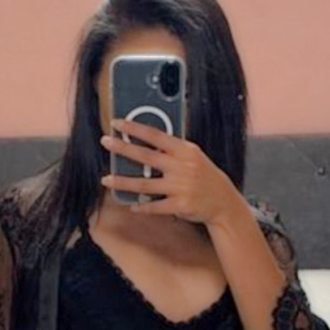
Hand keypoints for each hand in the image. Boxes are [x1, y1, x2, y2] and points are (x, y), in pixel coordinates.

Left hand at [99, 118, 242, 225]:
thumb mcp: (193, 157)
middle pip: (146, 156)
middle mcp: (182, 167)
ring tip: (106, 180)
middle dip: (123, 148)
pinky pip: (155, 207)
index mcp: (185, 151)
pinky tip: (130, 205)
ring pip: (145, 184)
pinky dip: (142, 207)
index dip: (135, 128)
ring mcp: (180, 187)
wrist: (223, 202)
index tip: (117, 122)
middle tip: (106, 142)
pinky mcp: (180, 206)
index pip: (156, 135)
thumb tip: (145, 143)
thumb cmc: (204, 177)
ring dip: (123, 182)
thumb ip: (172, 150)